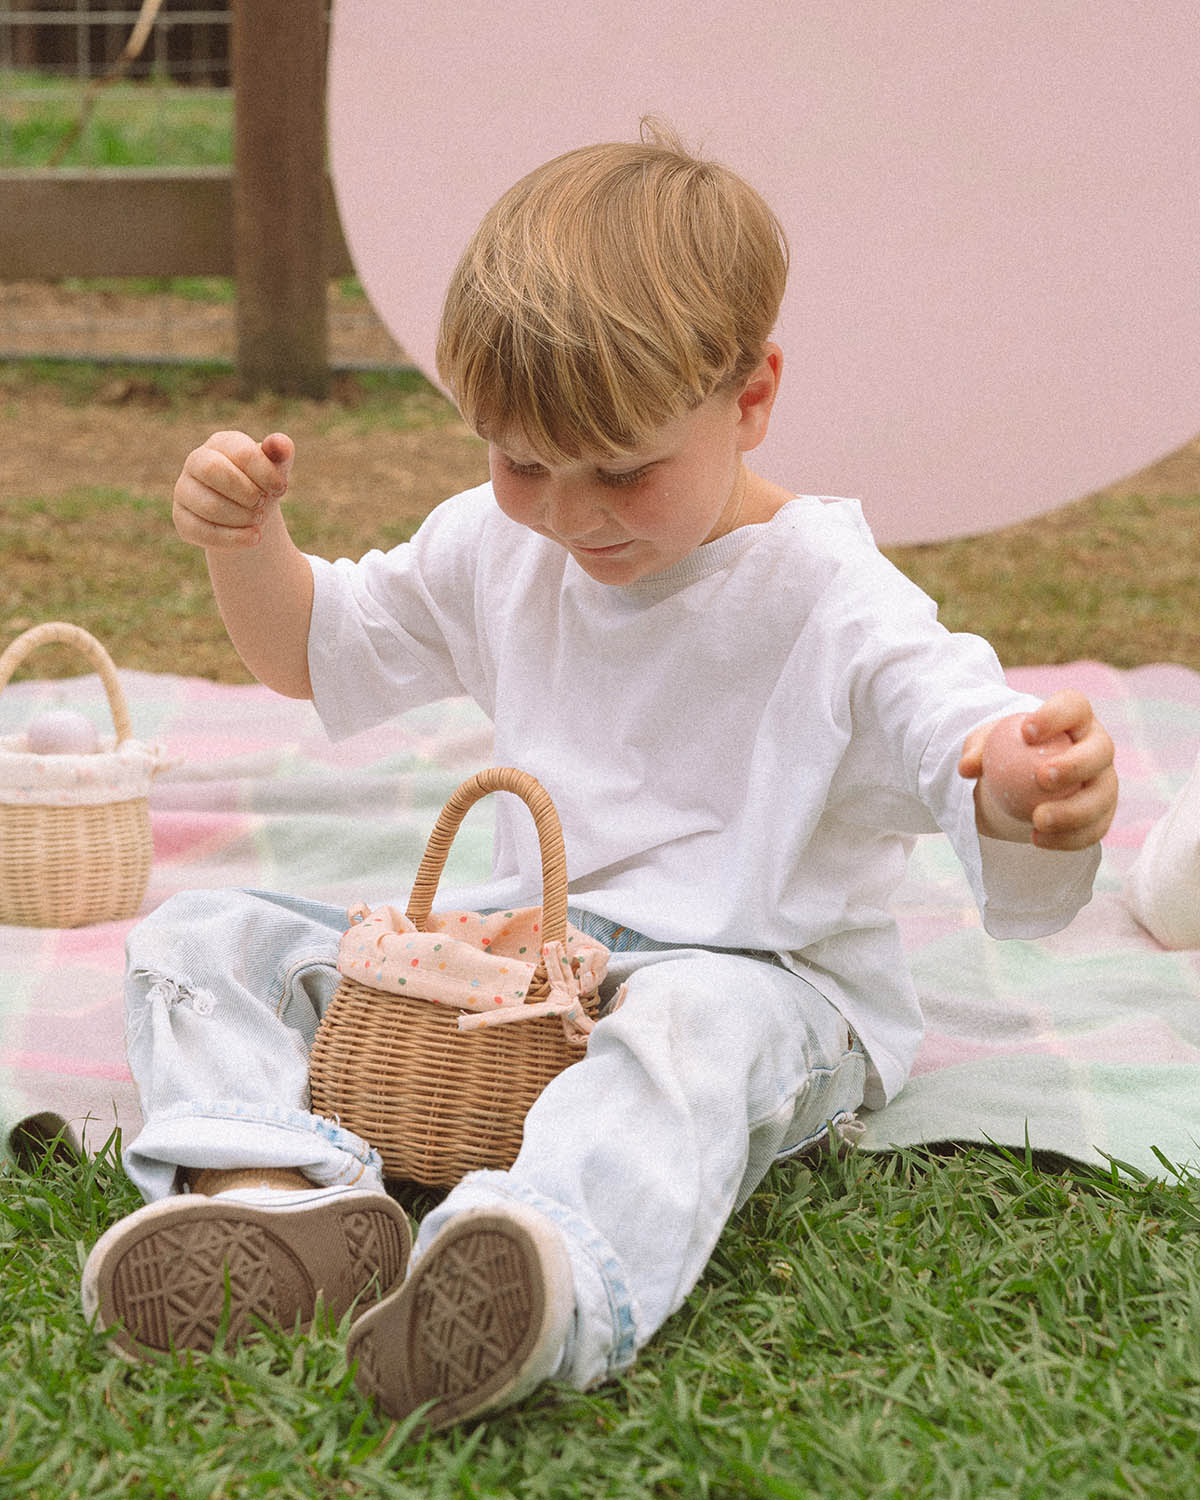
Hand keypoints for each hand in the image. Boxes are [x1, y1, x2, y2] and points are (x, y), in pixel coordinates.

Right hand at [173, 430, 294, 548]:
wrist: (249, 514)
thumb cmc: (262, 483)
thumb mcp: (277, 467)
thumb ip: (281, 452)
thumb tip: (280, 443)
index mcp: (222, 443)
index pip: (241, 453)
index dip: (266, 474)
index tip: (280, 489)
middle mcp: (196, 461)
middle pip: (212, 470)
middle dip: (245, 492)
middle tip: (262, 504)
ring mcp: (184, 490)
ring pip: (208, 505)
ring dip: (242, 517)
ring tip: (258, 520)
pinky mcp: (182, 519)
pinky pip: (202, 531)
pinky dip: (233, 538)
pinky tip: (253, 538)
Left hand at [958, 690, 1117, 849]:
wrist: (1021, 784)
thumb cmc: (1007, 754)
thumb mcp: (987, 746)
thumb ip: (978, 752)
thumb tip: (966, 767)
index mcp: (1074, 718)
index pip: (1073, 706)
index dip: (1056, 715)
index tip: (1026, 732)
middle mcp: (1098, 747)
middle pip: (1102, 750)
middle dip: (1076, 764)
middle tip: (1043, 778)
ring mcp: (1105, 782)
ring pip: (1102, 796)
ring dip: (1072, 811)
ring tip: (1037, 819)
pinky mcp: (1103, 814)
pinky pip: (1093, 830)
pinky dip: (1067, 838)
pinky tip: (1037, 839)